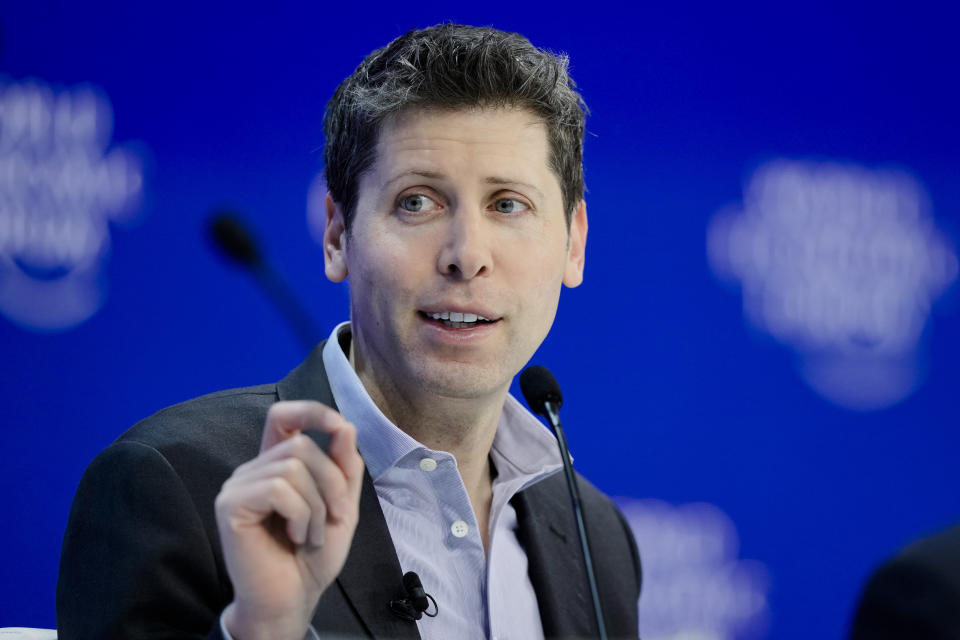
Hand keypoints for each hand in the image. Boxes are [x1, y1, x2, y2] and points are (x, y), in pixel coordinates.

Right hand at [215, 400, 363, 639]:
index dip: (310, 411)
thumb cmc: (313, 557)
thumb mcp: (341, 506)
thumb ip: (345, 468)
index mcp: (276, 465)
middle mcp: (253, 469)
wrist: (293, 600)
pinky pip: (279, 488)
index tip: (338, 426)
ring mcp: (238, 486)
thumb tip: (345, 426)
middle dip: (331, 482)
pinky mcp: (231, 505)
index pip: (282, 416)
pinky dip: (300, 514)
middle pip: (301, 445)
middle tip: (333, 518)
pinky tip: (296, 537)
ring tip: (310, 534)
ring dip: (316, 505)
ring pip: (293, 466)